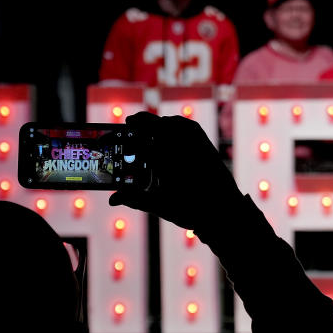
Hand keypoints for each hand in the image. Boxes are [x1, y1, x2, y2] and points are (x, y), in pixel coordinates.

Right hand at [108, 113, 243, 231]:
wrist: (225, 211)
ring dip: (157, 121)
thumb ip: (135, 199)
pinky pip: (187, 125)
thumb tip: (112, 200)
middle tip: (128, 123)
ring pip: (171, 122)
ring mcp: (194, 143)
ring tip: (147, 124)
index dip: (119, 141)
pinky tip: (170, 126)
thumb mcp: (160, 206)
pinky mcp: (205, 143)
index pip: (135, 145)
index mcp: (164, 162)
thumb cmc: (191, 211)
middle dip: (138, 122)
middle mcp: (179, 148)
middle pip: (153, 125)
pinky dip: (175, 123)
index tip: (108, 140)